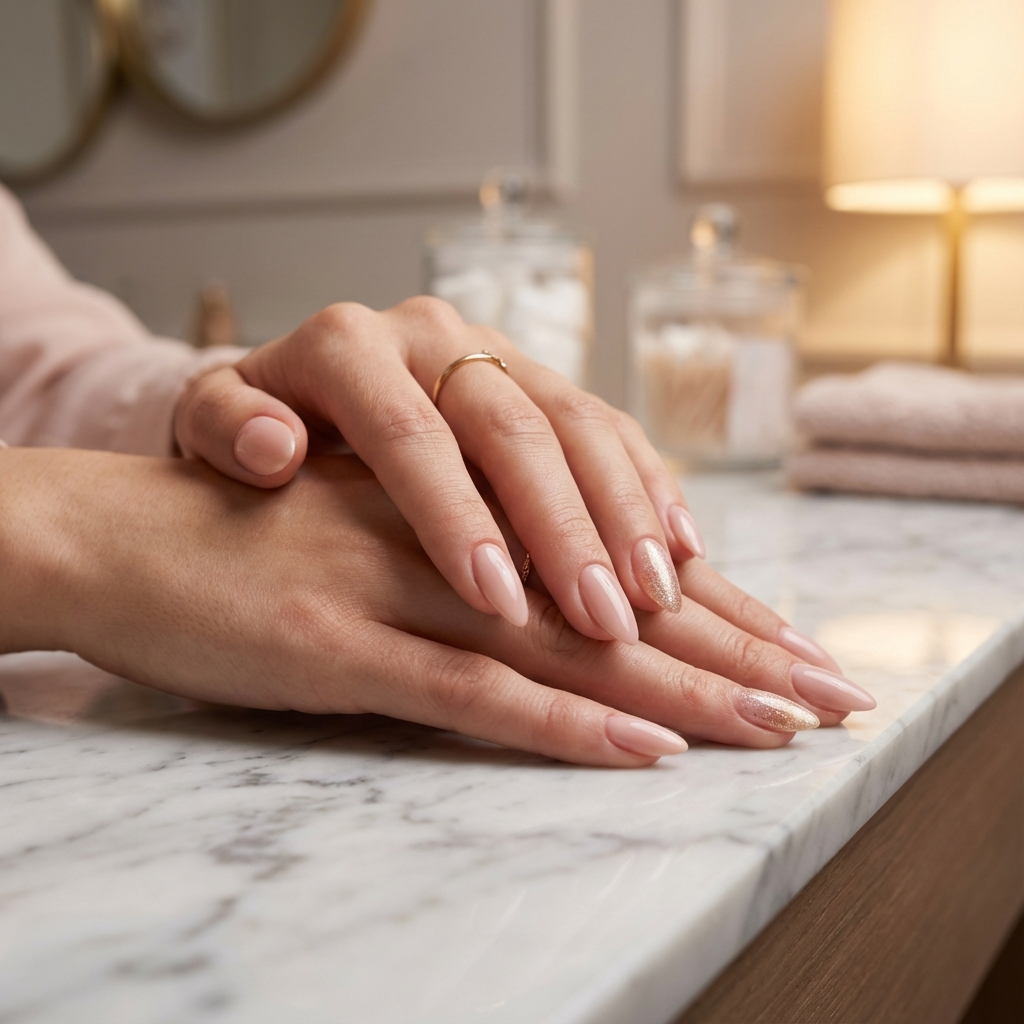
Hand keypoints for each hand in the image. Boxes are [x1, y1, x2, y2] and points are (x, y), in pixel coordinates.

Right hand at [0, 449, 869, 766]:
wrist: (126, 528)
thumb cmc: (255, 527)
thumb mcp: (380, 515)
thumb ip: (467, 536)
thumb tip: (552, 585)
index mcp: (464, 488)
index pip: (611, 545)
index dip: (709, 597)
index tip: (791, 643)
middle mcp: (447, 523)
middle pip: (613, 589)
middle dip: (731, 643)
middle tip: (827, 692)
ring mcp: (397, 580)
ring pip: (563, 635)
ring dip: (677, 681)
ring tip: (772, 724)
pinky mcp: (339, 641)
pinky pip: (470, 686)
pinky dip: (562, 719)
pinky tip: (643, 746)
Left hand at [173, 298, 708, 645]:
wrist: (295, 385)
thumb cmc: (254, 428)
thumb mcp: (213, 421)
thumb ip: (224, 429)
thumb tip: (271, 448)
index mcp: (351, 345)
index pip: (411, 432)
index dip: (455, 515)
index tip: (494, 601)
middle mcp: (437, 336)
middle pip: (515, 427)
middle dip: (565, 528)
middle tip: (604, 620)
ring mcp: (499, 354)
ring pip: (580, 427)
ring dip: (626, 516)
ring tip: (657, 598)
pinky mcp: (542, 382)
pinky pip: (611, 429)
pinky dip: (650, 490)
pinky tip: (684, 551)